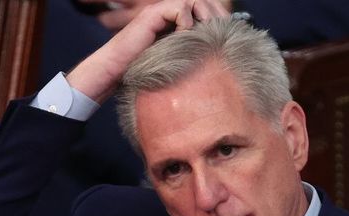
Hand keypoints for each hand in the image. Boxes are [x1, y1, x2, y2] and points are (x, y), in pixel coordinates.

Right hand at [66, 0, 228, 102]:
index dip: (221, 20)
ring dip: (205, 17)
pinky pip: (180, 8)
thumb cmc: (142, 74)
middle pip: (204, 2)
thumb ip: (192, 58)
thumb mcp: (175, 66)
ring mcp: (161, 11)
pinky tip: (186, 39)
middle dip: (218, 16)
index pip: (206, 11)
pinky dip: (187, 22)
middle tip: (228, 32)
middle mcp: (170, 13)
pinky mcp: (153, 15)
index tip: (234, 35)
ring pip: (194, 1)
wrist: (114, 72)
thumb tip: (220, 64)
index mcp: (177, 23)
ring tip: (209, 35)